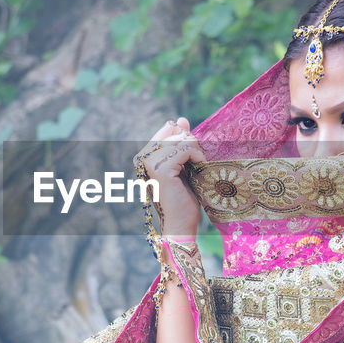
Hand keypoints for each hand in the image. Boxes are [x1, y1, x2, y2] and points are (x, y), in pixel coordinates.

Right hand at [133, 117, 207, 239]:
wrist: (181, 223)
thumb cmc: (183, 197)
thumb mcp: (183, 164)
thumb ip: (181, 143)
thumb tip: (180, 119)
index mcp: (145, 155)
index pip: (167, 128)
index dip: (184, 134)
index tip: (194, 151)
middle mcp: (143, 157)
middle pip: (174, 131)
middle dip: (192, 141)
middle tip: (199, 160)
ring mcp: (150, 162)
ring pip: (180, 139)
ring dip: (195, 149)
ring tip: (199, 164)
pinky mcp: (161, 169)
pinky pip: (184, 149)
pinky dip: (196, 155)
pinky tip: (200, 166)